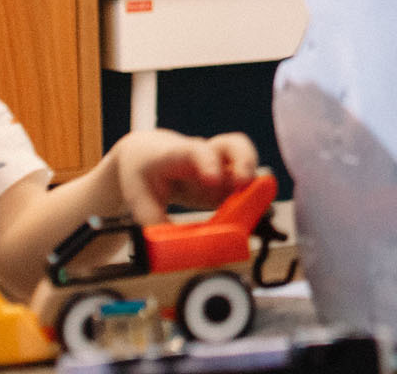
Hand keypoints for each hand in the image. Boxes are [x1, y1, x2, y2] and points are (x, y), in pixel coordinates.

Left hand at [111, 130, 259, 224]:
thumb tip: (177, 252)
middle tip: (244, 184)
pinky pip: (247, 184)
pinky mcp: (227, 179)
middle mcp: (203, 154)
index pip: (194, 150)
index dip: (207, 162)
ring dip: (254, 180)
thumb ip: (157, 226)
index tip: (213, 180)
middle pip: (232, 144)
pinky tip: (252, 218)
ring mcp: (219, 165)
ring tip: (258, 204)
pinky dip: (253, 199)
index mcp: (176, 154)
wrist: (145, 155)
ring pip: (246, 159)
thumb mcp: (138, 201)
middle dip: (244, 162)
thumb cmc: (142, 174)